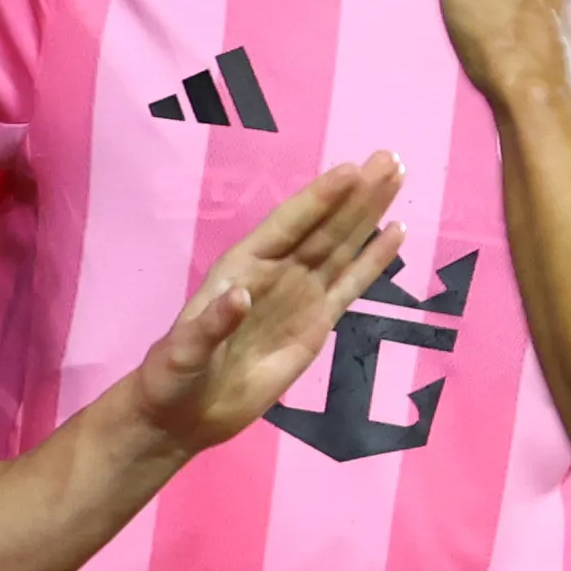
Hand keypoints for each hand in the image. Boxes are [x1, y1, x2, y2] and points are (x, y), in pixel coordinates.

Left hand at [127, 156, 406, 451]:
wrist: (187, 413)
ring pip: (342, 246)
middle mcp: (276, 270)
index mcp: (242, 266)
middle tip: (388, 157)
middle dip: (356, 193)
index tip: (350, 170)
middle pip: (324, 226)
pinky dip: (374, 260)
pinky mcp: (317, 323)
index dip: (319, 198)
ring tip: (396, 176)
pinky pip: (350, 285)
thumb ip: (211, 325)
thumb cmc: (174, 376)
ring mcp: (300, 295)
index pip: (288, 224)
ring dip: (369, 212)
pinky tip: (395, 232)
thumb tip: (242, 296)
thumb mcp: (183, 352)